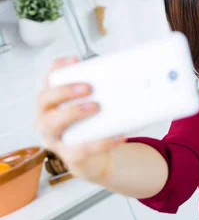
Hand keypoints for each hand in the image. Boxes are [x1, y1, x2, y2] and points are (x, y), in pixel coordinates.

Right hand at [34, 57, 124, 181]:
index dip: (57, 68)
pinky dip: (101, 142)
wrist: (95, 160)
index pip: (48, 80)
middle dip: (65, 91)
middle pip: (44, 99)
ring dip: (73, 112)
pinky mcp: (69, 156)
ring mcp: (54, 138)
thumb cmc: (92, 128)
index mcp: (53, 103)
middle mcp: (46, 118)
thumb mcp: (95, 108)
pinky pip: (81, 149)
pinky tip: (119, 136)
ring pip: (52, 124)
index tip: (75, 60)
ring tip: (96, 106)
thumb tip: (134, 79)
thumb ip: (103, 94)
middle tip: (88, 87)